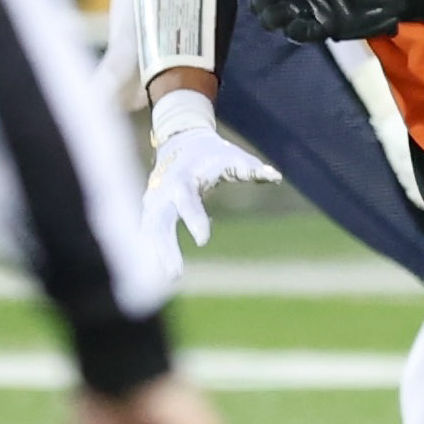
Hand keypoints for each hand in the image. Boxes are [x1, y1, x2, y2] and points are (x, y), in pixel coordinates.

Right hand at [140, 109, 280, 285]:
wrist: (180, 141)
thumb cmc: (211, 152)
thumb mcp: (231, 157)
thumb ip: (251, 169)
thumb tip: (276, 176)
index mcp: (183, 178)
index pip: (186, 201)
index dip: (194, 219)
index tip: (204, 241)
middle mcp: (162, 192)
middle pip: (160, 222)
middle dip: (166, 248)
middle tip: (175, 275)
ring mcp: (152, 202)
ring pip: (149, 232)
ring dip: (155, 256)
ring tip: (166, 282)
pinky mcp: (149, 211)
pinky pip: (147, 234)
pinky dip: (149, 253)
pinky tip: (155, 277)